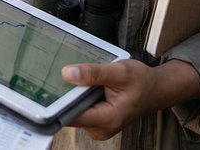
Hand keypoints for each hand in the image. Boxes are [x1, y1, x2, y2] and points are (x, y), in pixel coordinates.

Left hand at [62, 59, 199, 140]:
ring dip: (71, 94)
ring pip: (74, 110)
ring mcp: (98, 126)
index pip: (72, 115)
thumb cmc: (141, 81)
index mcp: (107, 119)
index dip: (56, 103)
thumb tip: (68, 73)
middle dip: (63, 95)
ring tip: (68, 76)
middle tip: (53, 74)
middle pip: (70, 113)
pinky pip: (80, 108)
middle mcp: (100, 128)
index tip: (43, 89)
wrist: (156, 88)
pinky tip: (78, 83)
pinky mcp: (96, 120)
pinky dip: (78, 96)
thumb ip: (94, 73)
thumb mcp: (119, 71)